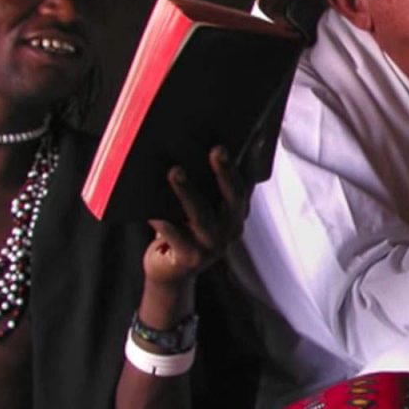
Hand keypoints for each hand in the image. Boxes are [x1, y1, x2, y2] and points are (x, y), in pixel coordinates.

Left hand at [140, 147, 250, 315]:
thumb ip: (204, 185)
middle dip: (225, 172)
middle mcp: (231, 229)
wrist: (169, 271)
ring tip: (175, 171)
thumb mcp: (199, 205)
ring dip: (188, 193)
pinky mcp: (191, 259)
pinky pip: (175, 236)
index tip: (256, 137)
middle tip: (217, 149)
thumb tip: (193, 142)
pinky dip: (163, 222)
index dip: (254, 162)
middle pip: (233, 198)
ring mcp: (212, 246)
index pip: (248, 183)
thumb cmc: (183, 228)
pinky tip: (152, 210)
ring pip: (201, 217)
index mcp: (236, 212)